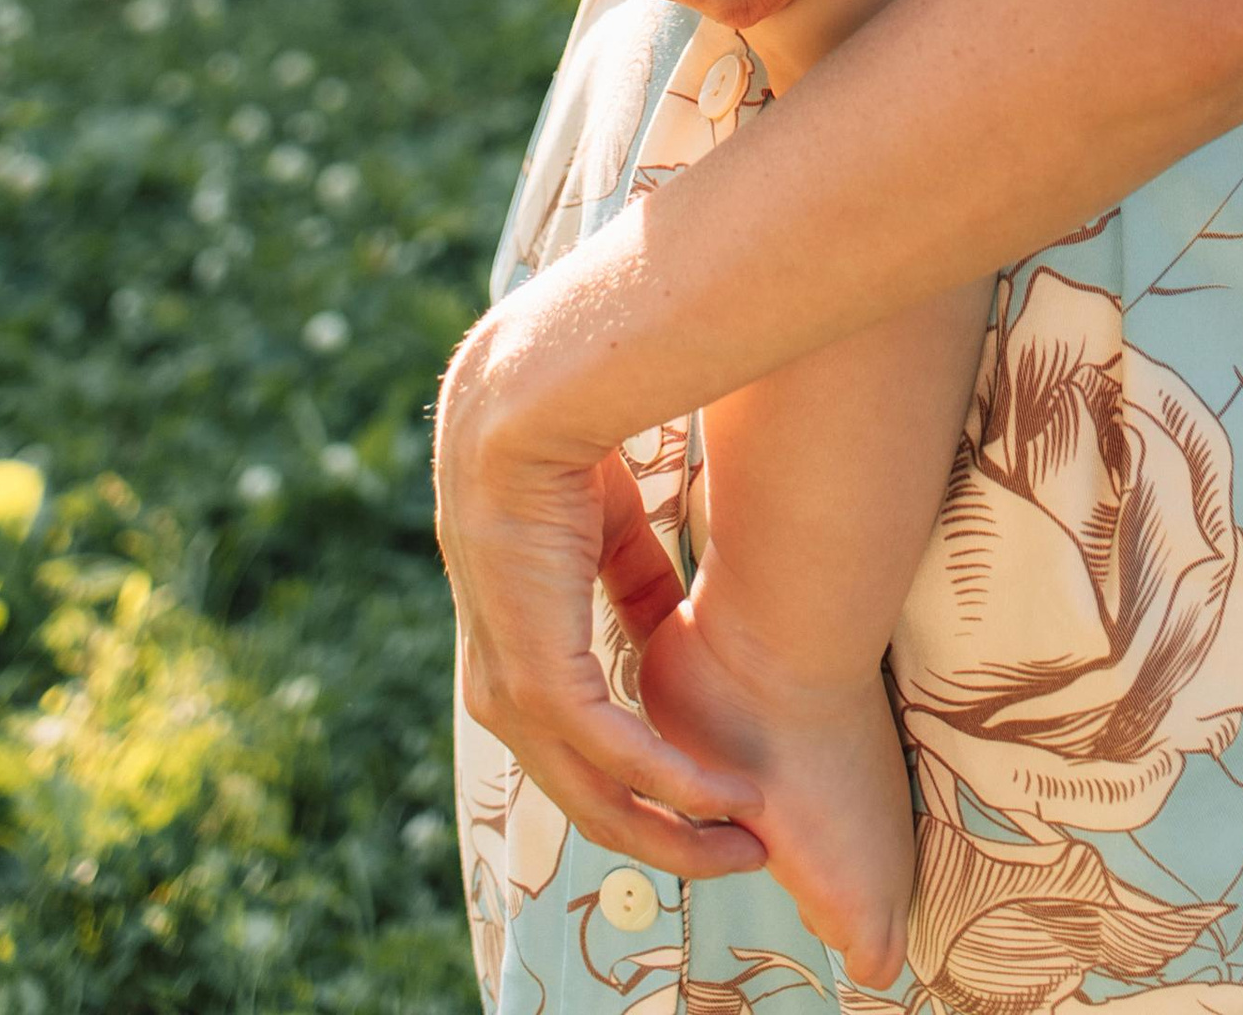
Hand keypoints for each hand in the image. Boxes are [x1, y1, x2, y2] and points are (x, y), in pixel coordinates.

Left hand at [438, 315, 771, 879]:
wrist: (530, 391)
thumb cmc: (570, 429)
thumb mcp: (610, 517)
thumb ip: (631, 574)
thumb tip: (666, 616)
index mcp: (511, 636)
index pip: (569, 738)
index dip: (641, 773)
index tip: (712, 792)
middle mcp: (499, 676)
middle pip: (582, 791)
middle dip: (664, 833)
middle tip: (738, 851)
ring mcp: (511, 680)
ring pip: (595, 791)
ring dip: (675, 826)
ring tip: (743, 842)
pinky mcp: (538, 671)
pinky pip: (610, 752)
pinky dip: (671, 781)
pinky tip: (721, 795)